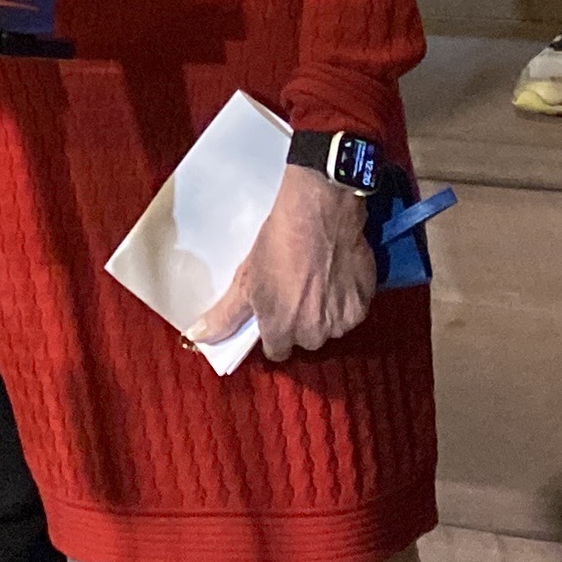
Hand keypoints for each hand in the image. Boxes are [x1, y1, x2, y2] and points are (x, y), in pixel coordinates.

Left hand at [193, 164, 376, 360]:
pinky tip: (337, 274)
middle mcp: (313, 334)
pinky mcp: (364, 303)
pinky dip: (347, 298)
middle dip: (302, 321)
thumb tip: (197, 337)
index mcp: (281, 330)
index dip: (274, 330)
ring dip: (326, 312)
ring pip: (331, 327)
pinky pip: (353, 311)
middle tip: (297, 290)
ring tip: (319, 280)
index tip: (275, 311)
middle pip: (306, 339)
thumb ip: (225, 315)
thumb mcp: (246, 278)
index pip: (277, 351)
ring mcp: (342, 320)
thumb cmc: (278, 244)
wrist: (320, 211)